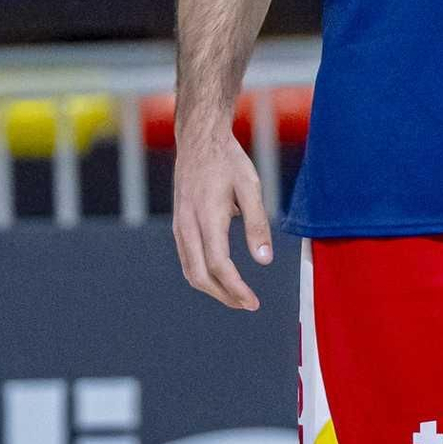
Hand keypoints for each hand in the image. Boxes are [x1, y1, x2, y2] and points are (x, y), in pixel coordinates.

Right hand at [173, 130, 273, 311]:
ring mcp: (179, 225)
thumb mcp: (251, 187)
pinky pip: (187, 258)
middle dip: (224, 296)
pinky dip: (202, 274)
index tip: (253, 302)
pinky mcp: (178, 224)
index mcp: (207, 217)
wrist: (199, 139)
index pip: (219, 265)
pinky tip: (220, 276)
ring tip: (236, 296)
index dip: (236, 288)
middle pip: (200, 275)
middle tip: (247, 304)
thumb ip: (257, 224)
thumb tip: (264, 260)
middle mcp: (188, 225)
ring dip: (213, 288)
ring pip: (190, 270)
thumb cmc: (228, 161)